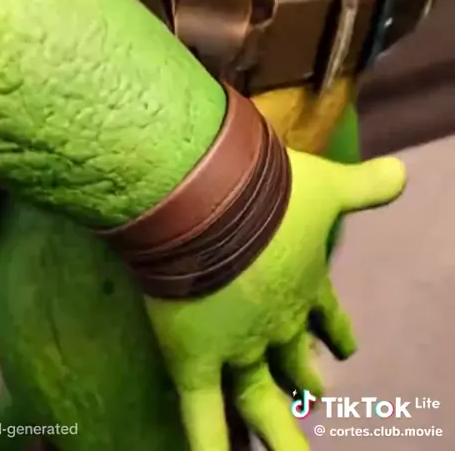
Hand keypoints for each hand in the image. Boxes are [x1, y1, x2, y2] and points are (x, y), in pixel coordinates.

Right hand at [145, 149, 405, 450]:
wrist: (209, 197)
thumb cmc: (269, 190)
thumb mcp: (328, 185)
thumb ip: (367, 186)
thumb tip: (403, 175)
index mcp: (304, 283)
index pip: (325, 316)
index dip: (335, 332)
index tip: (347, 351)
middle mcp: (274, 322)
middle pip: (293, 362)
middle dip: (305, 381)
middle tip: (317, 398)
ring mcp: (236, 347)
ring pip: (259, 402)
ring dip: (277, 432)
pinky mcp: (195, 359)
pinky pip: (202, 418)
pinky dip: (210, 450)